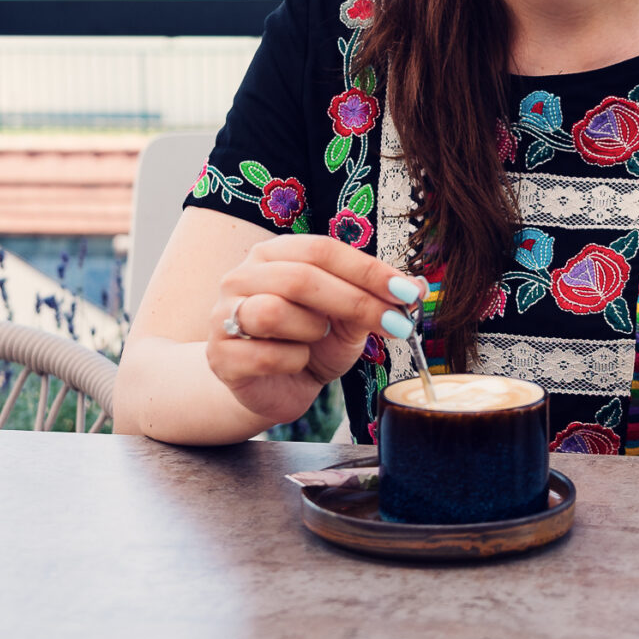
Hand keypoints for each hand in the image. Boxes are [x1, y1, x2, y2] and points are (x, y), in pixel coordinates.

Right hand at [206, 236, 421, 424]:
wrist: (271, 388)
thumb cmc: (308, 344)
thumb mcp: (346, 320)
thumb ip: (374, 298)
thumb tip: (418, 286)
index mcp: (274, 255)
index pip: (322, 249)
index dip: (368, 270)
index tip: (407, 292)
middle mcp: (242, 277)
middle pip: (301, 278)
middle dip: (356, 302)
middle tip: (395, 324)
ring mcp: (224, 315)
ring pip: (275, 312)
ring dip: (312, 330)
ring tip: (316, 339)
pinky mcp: (220, 356)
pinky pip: (265, 355)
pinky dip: (293, 361)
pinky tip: (296, 363)